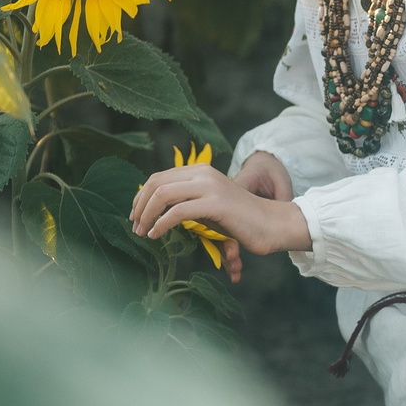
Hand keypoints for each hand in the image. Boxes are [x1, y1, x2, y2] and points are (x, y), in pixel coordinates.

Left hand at [129, 160, 310, 271]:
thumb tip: (158, 209)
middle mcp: (203, 173)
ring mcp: (209, 187)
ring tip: (142, 233)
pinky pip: (177, 212)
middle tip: (134, 226)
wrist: (271, 224)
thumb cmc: (240, 220)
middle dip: (139, 206)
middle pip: (156, 183)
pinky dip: (160, 224)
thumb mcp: (208, 206)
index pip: (159, 177)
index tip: (135, 215)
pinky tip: (156, 235)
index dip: (141, 196)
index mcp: (200, 170)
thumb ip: (186, 201)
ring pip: (162, 195)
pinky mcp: (215, 204)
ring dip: (146, 215)